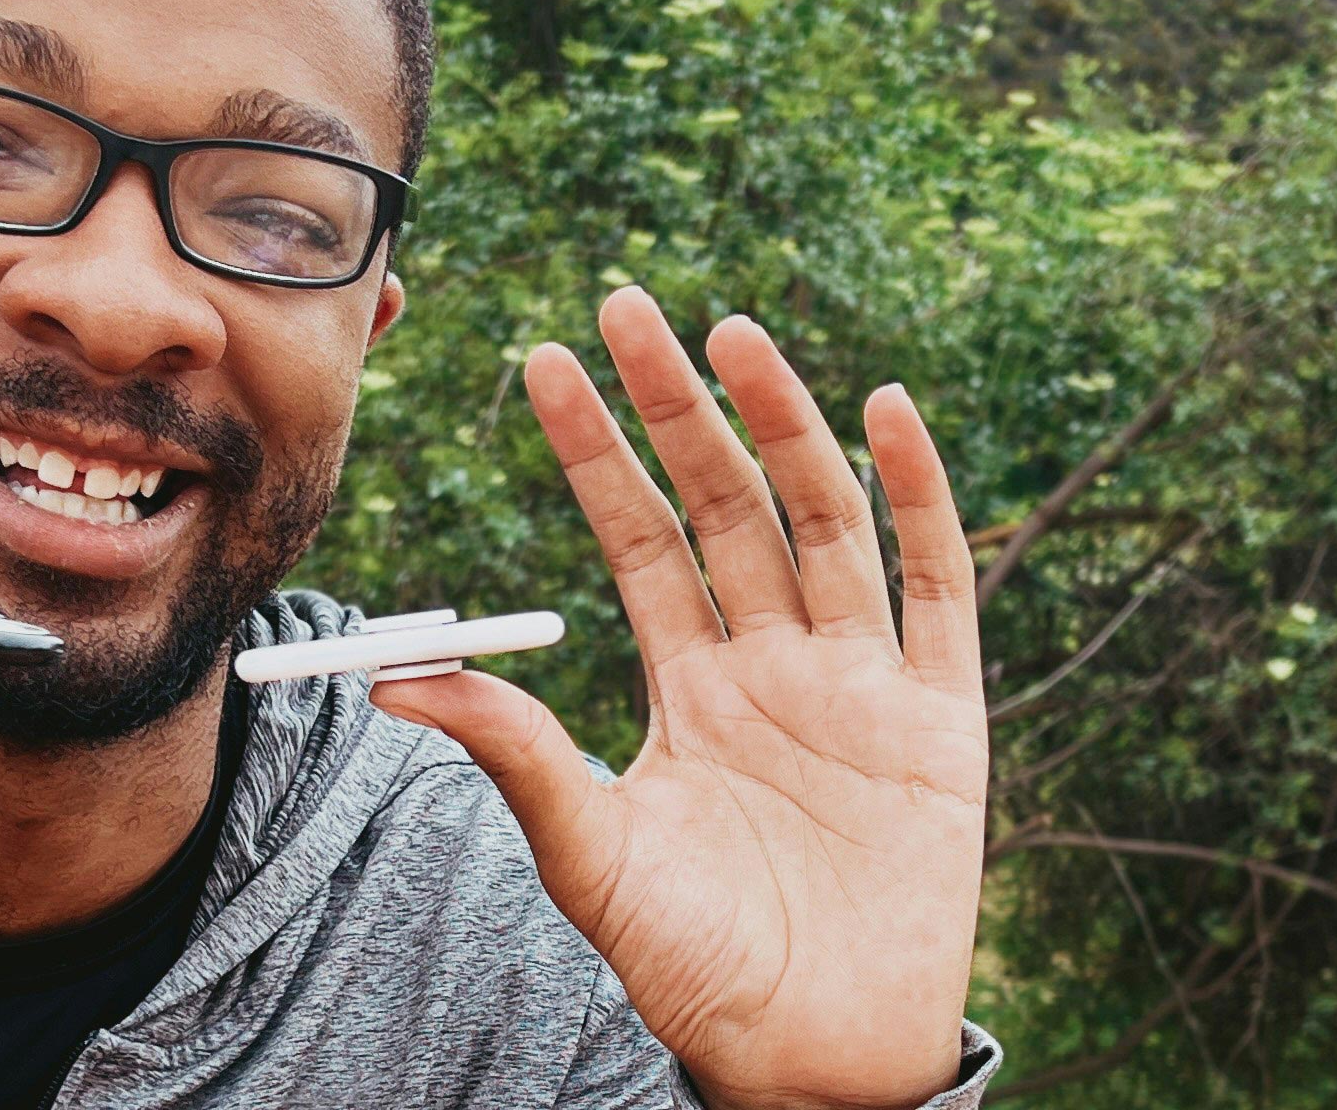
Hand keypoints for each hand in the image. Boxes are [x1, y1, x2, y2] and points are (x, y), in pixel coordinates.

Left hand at [372, 288, 987, 1109]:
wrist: (810, 1054)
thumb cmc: (698, 969)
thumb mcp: (590, 855)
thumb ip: (517, 756)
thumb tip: (395, 677)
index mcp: (690, 684)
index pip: (636, 535)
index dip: (596, 449)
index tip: (542, 360)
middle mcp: (775, 661)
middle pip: (725, 502)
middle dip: (676, 405)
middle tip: (627, 302)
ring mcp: (860, 680)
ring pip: (822, 518)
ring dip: (783, 423)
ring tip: (733, 333)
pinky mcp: (941, 716)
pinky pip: (937, 583)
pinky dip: (920, 494)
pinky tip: (890, 410)